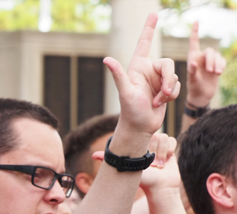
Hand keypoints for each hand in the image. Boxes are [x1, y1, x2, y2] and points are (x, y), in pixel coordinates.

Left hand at [89, 133, 177, 191]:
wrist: (161, 187)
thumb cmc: (144, 180)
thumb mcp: (126, 169)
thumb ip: (111, 160)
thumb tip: (93, 155)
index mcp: (138, 145)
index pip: (143, 135)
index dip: (145, 147)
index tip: (143, 158)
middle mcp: (148, 143)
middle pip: (155, 136)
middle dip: (154, 152)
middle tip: (152, 165)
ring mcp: (159, 145)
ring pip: (164, 137)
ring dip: (162, 153)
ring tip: (158, 165)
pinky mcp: (171, 147)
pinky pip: (172, 140)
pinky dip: (170, 151)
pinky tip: (166, 161)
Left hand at [104, 13, 179, 139]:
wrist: (139, 127)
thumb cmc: (129, 111)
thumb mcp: (125, 92)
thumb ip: (119, 74)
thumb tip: (107, 59)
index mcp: (137, 67)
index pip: (145, 43)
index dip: (149, 28)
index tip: (154, 14)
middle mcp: (148, 70)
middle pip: (168, 64)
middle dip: (169, 79)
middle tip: (162, 94)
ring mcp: (158, 80)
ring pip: (175, 76)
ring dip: (169, 91)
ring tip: (156, 102)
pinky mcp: (166, 89)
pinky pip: (178, 86)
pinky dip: (172, 96)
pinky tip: (160, 104)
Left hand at [186, 21, 224, 107]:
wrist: (201, 96)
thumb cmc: (193, 88)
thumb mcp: (191, 80)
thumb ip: (192, 71)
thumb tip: (194, 62)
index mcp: (192, 58)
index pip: (194, 42)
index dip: (195, 32)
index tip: (196, 21)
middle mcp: (201, 58)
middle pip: (210, 51)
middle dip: (212, 60)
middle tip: (211, 71)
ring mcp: (209, 62)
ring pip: (217, 56)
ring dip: (217, 63)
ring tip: (216, 73)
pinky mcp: (217, 66)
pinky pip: (222, 61)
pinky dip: (222, 65)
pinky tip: (219, 73)